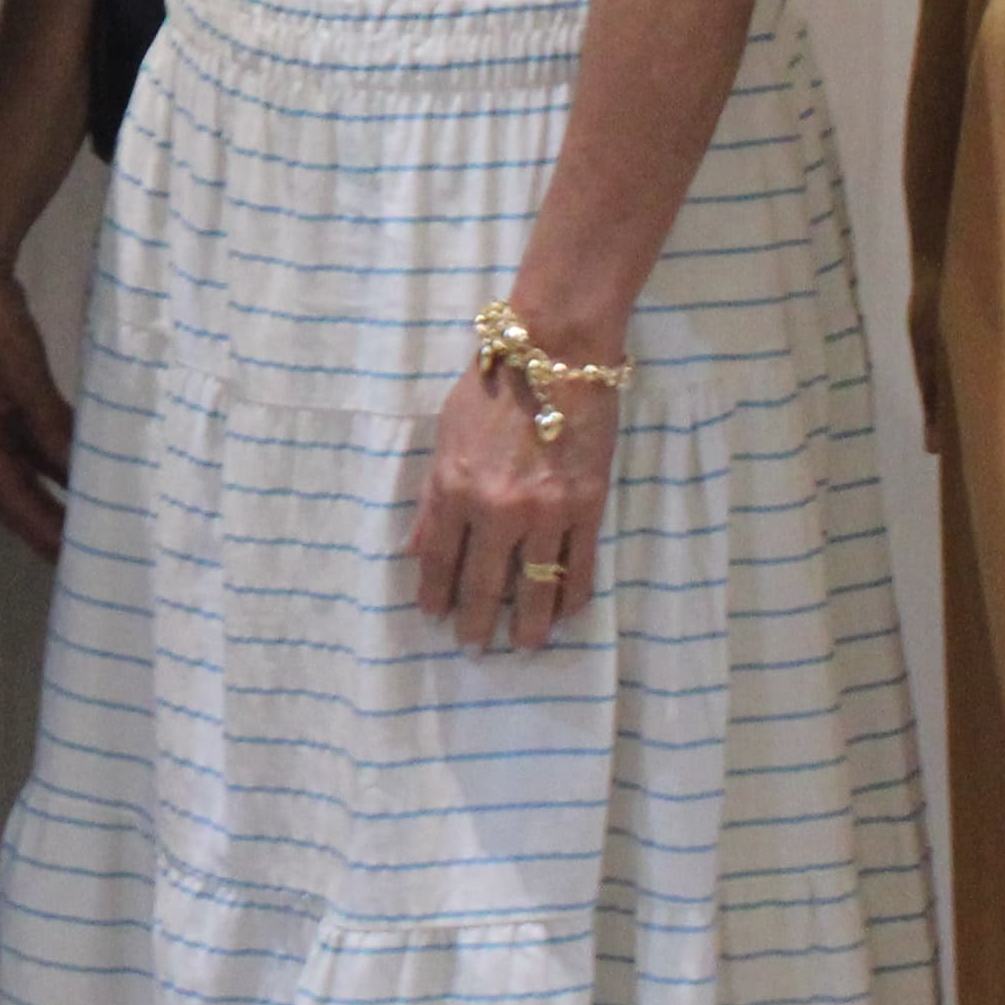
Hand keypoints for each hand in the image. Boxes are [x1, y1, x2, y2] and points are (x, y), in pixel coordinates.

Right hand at [0, 255, 75, 562]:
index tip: (76, 562)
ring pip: (27, 470)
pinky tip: (90, 471)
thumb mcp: (25, 374)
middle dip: (52, 522)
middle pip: (16, 493)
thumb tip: (84, 472)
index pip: (9, 501)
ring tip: (100, 518)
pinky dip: (60, 458)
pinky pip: (34, 442)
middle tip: (95, 550)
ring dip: (59, 492)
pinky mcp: (2, 402)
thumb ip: (53, 426)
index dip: (42, 532)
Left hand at [408, 342, 613, 655]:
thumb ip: (433, 499)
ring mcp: (545, 514)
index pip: (439, 562)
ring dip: (530, 626)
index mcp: (454, 490)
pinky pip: (580, 569)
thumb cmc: (494, 388)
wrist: (556, 354)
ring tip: (526, 647)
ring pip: (537, 589)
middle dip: (478, 624)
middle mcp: (496, 510)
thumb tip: (418, 549)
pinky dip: (572, 598)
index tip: (435, 618)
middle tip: (475, 650)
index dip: (436, 596)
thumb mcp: (445, 437)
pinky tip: (566, 614)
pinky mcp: (587, 508)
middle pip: (484, 586)